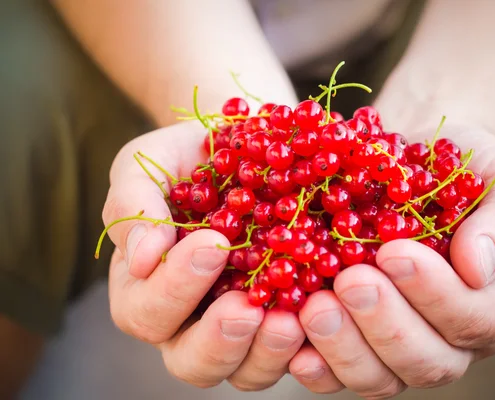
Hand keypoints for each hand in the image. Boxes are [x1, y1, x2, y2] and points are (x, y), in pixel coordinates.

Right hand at [102, 122, 304, 390]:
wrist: (246, 150)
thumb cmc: (189, 160)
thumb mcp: (150, 165)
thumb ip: (134, 205)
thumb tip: (141, 259)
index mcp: (147, 287)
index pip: (146, 310)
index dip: (175, 288)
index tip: (213, 245)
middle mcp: (190, 319)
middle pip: (191, 360)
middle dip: (218, 340)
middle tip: (247, 309)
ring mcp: (241, 325)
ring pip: (244, 371)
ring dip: (265, 354)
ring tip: (290, 322)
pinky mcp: (285, 319)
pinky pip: (295, 354)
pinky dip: (308, 348)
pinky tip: (320, 319)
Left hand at [287, 125, 494, 397]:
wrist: (412, 160)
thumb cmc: (461, 169)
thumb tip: (479, 267)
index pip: (479, 319)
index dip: (437, 295)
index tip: (394, 252)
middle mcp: (453, 339)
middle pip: (428, 362)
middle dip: (385, 325)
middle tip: (350, 282)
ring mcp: (402, 348)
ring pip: (380, 378)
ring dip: (344, 348)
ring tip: (315, 307)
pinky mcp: (358, 344)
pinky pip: (337, 373)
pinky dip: (316, 364)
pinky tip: (293, 341)